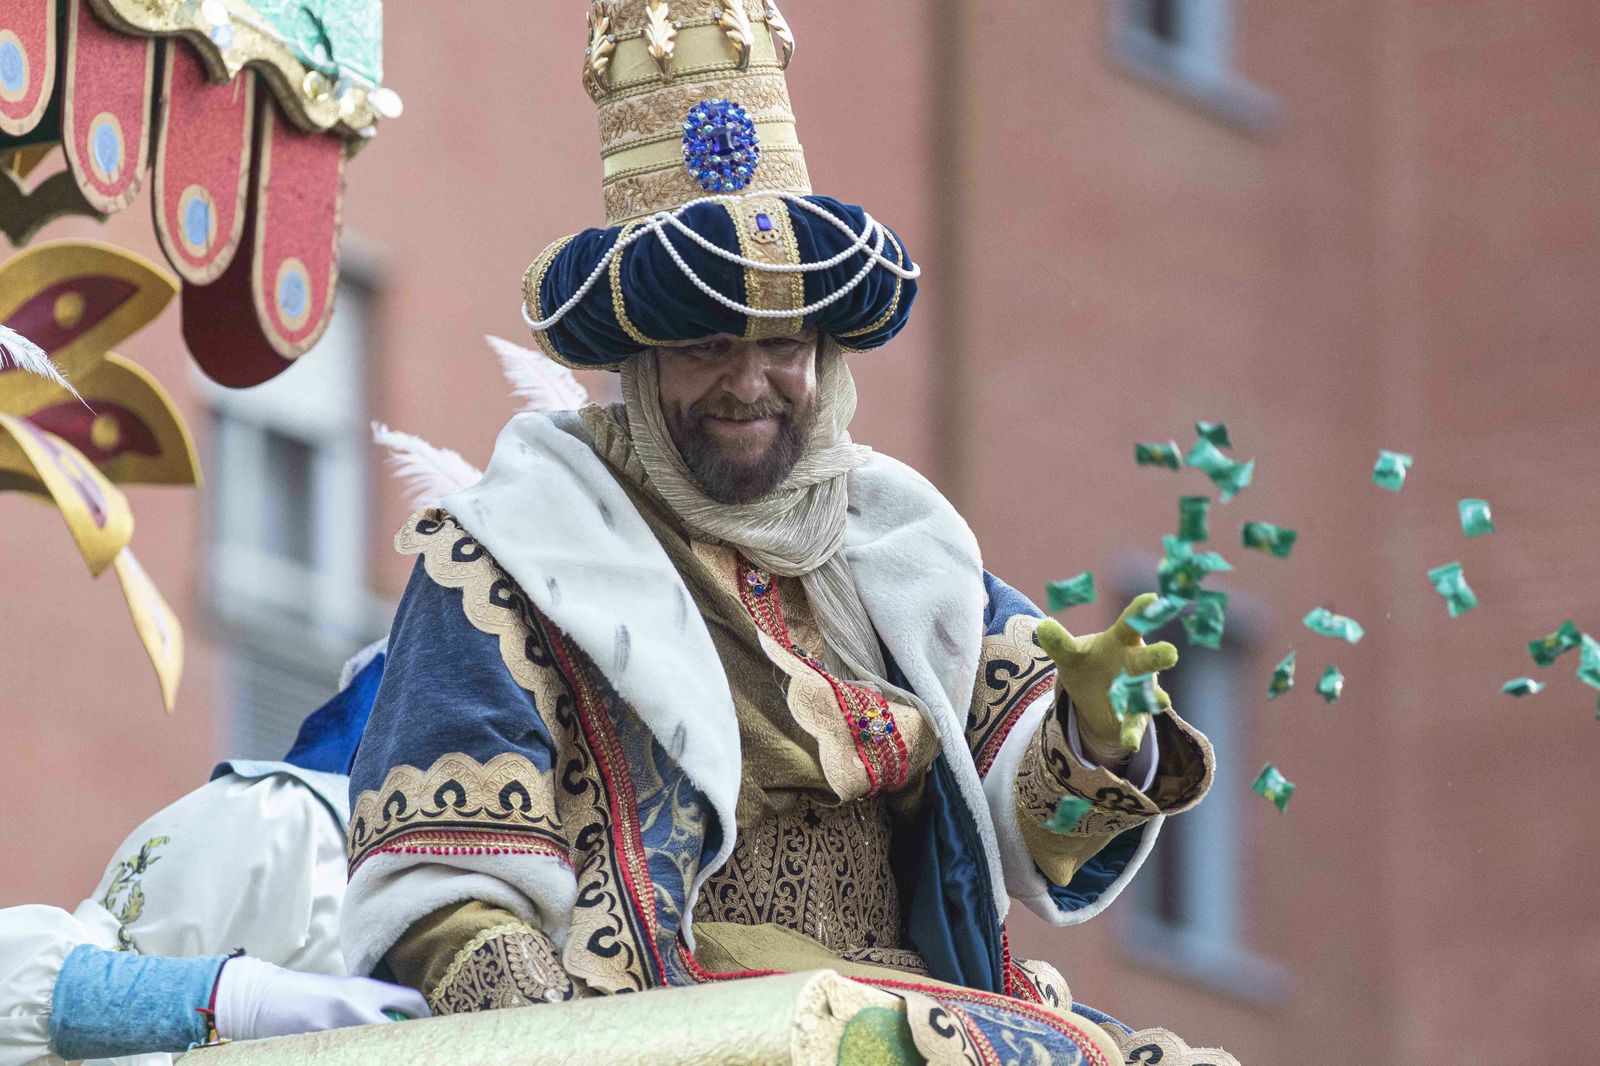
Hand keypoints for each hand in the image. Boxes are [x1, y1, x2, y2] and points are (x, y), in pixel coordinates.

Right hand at [213, 956, 430, 1041]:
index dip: (425, 1017)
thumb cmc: (305, 993)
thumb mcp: (342, 988)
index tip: (428, 1028)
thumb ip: (369, 1002)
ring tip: (386, 1052)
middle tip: (417, 1052)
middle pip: (397, 1033)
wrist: (261, 997)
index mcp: (364, 989)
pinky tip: (356, 1054)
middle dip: (407, 1046)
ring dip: (381, 1052)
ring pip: (374, 1050)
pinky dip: (355, 1055)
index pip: (410, 1001)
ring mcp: (336, 1031)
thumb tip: (396, 1018)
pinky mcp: (317, 1048)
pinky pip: (347, 1054)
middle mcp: (355, 1008)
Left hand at [1035, 593, 1176, 758]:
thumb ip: (1059, 643)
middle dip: (1159, 656)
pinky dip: (1132, 733)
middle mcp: (1137, 664)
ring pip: (1150, 693)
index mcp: (1121, 641)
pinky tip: (1129, 743)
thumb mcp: (1070, 654)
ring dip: (1154, 697)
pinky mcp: (1135, 716)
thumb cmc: (1087, 663)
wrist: (1095, 696)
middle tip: (1170, 653)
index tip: (1152, 600)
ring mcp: (1140, 691)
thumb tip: (1042, 626)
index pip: (1130, 624)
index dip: (1140, 612)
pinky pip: (1134, 724)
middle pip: (1149, 658)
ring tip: (1161, 700)